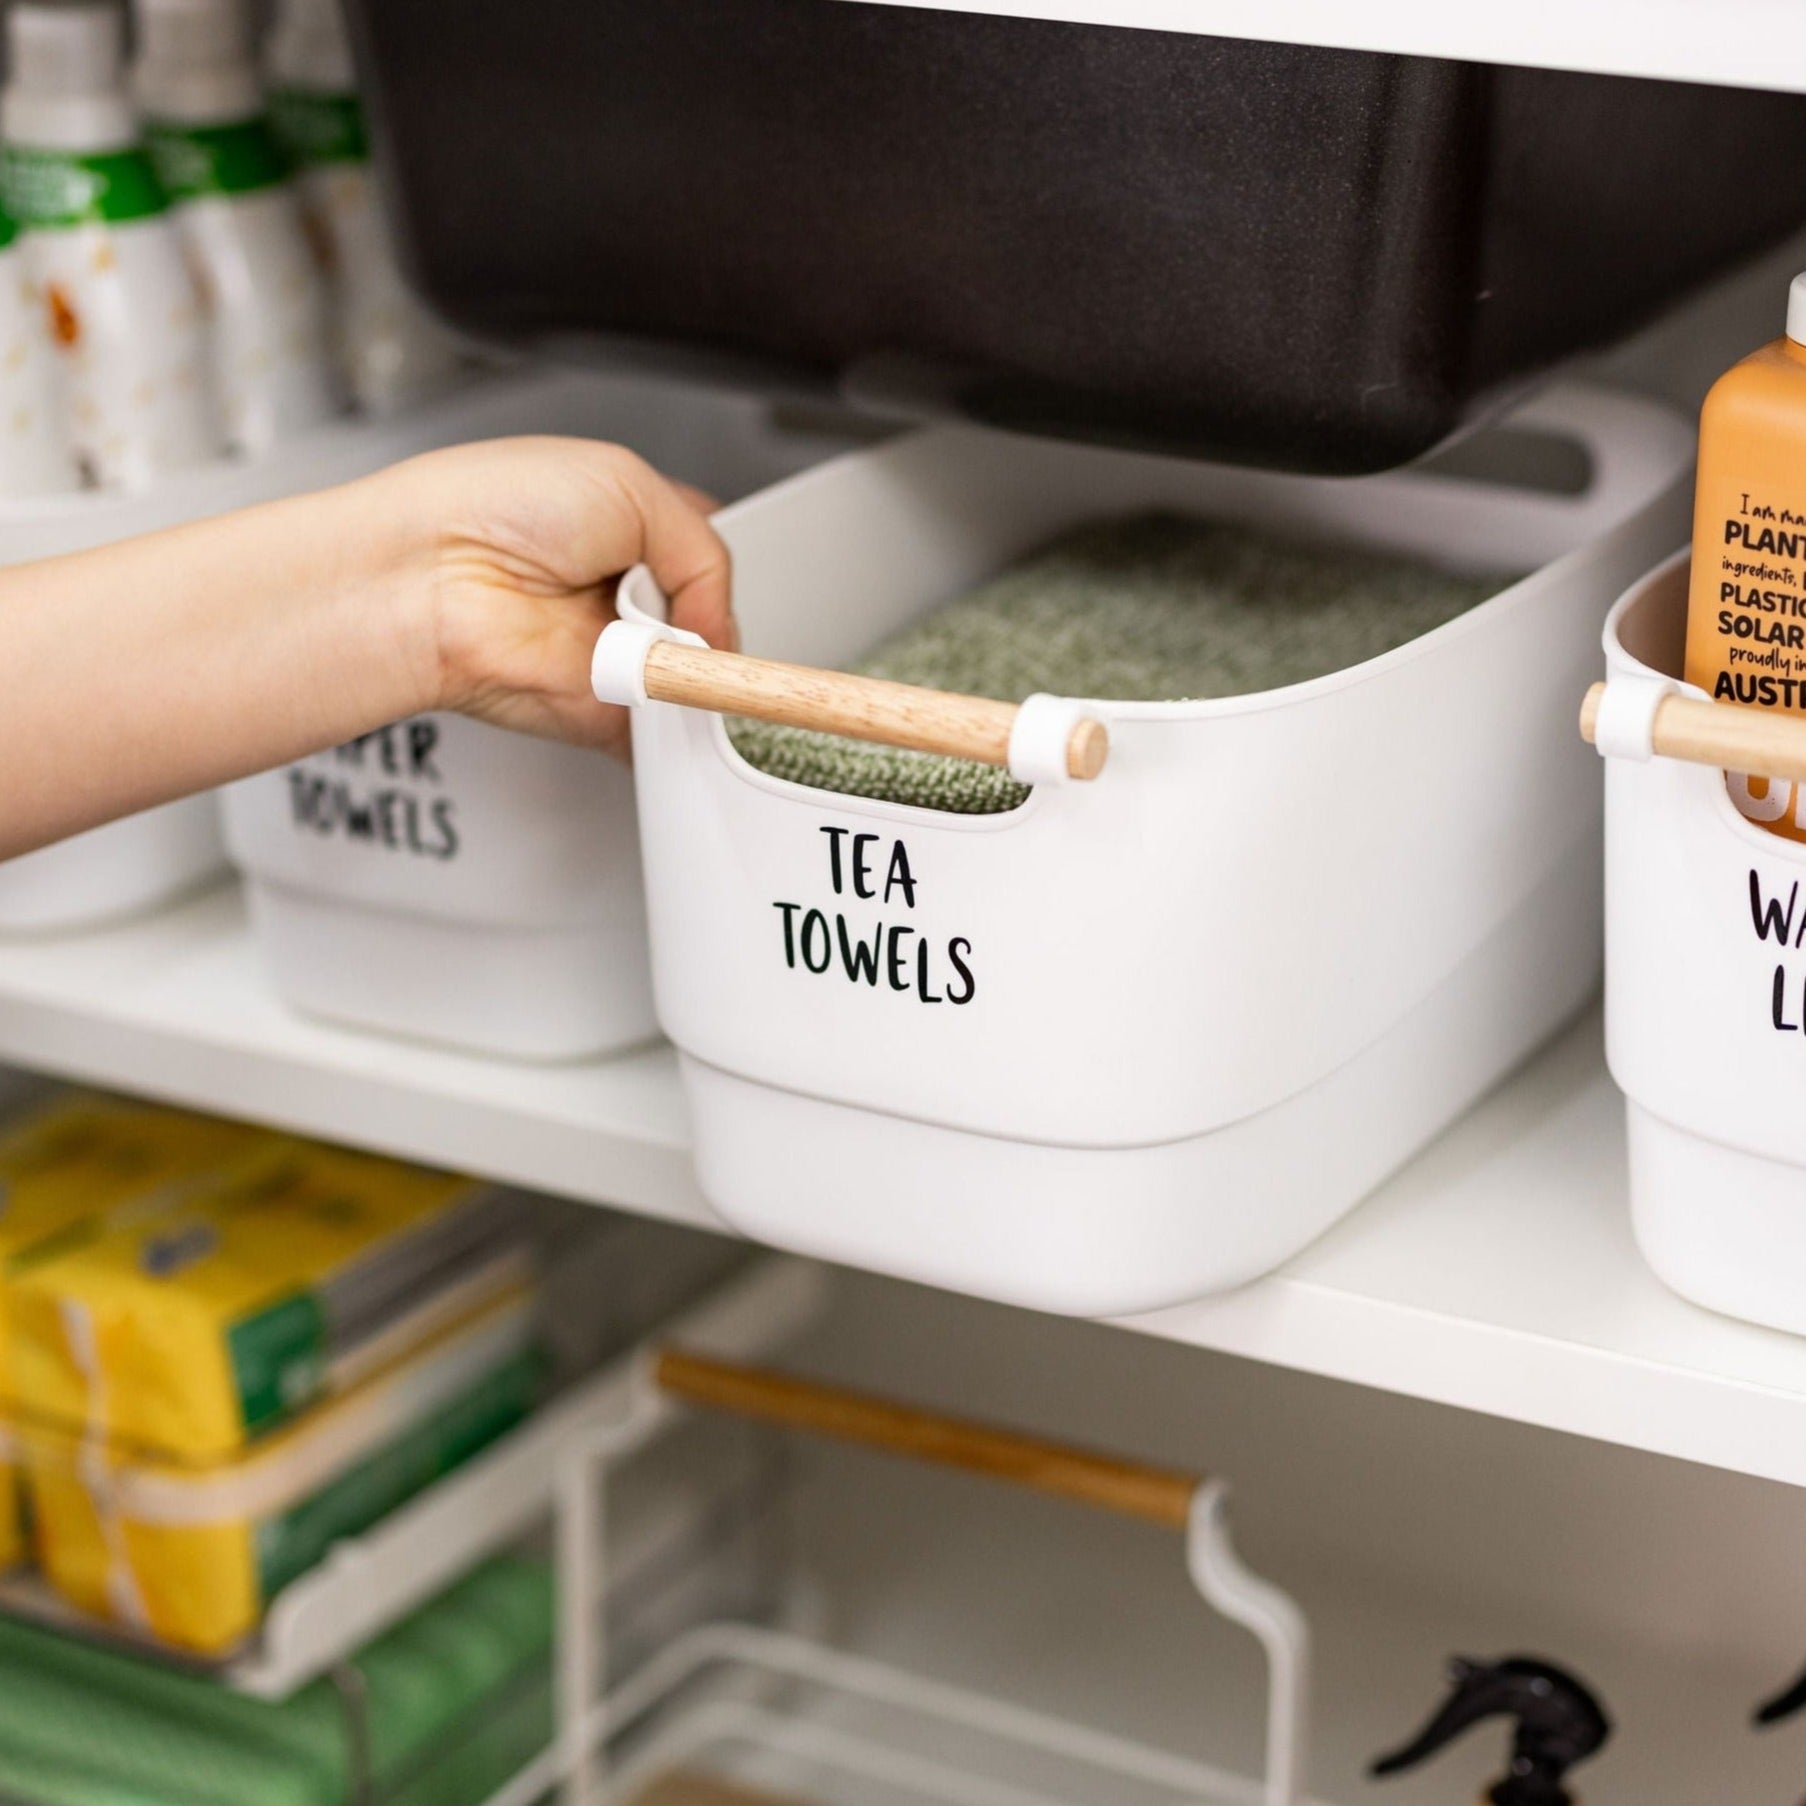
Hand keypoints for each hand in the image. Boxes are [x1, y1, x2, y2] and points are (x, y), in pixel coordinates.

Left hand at [376, 435, 733, 756]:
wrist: (428, 579)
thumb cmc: (492, 509)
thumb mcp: (630, 485)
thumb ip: (704, 551)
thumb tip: (720, 625)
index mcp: (630, 529)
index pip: (711, 558)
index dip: (726, 572)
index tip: (724, 582)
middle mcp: (623, 595)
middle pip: (713, 623)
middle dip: (714, 621)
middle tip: (688, 612)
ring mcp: (618, 657)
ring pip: (701, 680)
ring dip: (701, 669)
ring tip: (662, 643)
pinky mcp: (606, 714)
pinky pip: (670, 735)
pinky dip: (684, 723)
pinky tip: (672, 692)